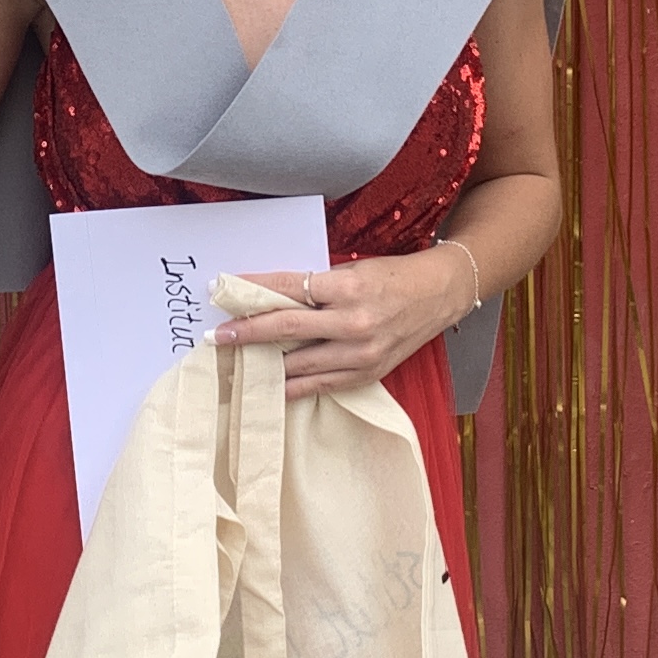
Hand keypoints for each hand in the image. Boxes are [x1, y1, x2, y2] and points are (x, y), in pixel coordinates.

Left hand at [211, 247, 478, 400]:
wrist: (439, 295)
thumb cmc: (392, 277)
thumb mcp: (353, 270)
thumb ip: (316, 286)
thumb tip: (271, 298)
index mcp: (349, 288)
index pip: (289, 288)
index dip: (254, 291)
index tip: (224, 293)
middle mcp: (354, 322)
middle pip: (288, 329)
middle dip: (248, 333)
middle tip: (219, 338)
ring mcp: (362, 353)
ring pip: (301, 364)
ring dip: (266, 365)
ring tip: (237, 365)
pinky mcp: (368, 373)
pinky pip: (322, 385)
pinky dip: (295, 387)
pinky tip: (272, 387)